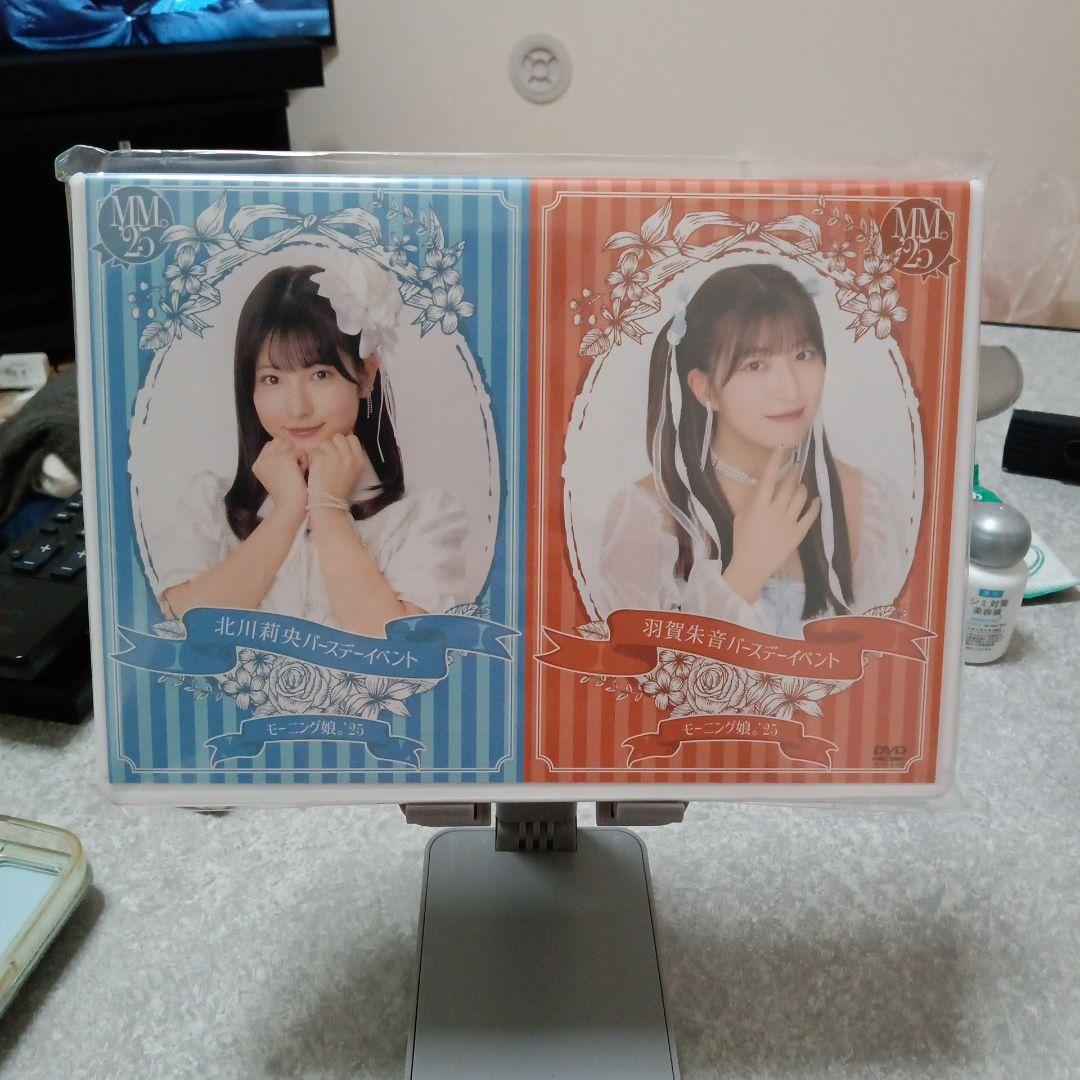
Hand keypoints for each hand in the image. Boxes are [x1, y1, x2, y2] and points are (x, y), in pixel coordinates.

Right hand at [251, 438, 307, 516]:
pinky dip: (304, 462)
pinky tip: (300, 475)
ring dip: (298, 457)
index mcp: (257, 464)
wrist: (290, 507)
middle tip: (293, 472)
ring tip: (297, 473)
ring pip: (290, 445)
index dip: (284, 453)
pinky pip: (300, 451)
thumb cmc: (288, 496)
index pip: (272, 445)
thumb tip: (287, 446)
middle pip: (281, 441)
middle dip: (291, 453)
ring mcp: (271, 457)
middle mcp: (261, 459)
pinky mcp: (284, 456)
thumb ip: (276, 462)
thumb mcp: (276, 477)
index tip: (288, 470)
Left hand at [307, 433, 368, 502]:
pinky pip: (313, 452)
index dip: (342, 444)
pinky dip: (311, 460)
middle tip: (328, 461)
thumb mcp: (353, 472)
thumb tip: (344, 438)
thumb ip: (350, 455)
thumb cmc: (338, 489)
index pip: (351, 438)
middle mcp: (349, 457)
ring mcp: (335, 457)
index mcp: (359, 459)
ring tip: (322, 467)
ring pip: (324, 443)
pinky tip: (315, 471)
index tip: (338, 453)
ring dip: (321, 452)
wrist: (329, 505)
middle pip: (337, 437)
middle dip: (331, 446)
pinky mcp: (321, 460)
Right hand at [723, 442, 820, 602]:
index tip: (783, 446)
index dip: (777, 459)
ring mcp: (789, 522)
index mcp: (759, 505)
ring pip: (801, 496)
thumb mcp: (741, 518)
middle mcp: (775, 510)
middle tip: (797, 466)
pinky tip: (816, 501)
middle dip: (794, 471)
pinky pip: (810, 515)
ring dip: (802, 487)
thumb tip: (761, 490)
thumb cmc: (742, 541)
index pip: (770, 476)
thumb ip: (752, 503)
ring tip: (800, 485)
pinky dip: (814, 506)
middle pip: (789, 484)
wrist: (751, 566)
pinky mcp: (798, 533)